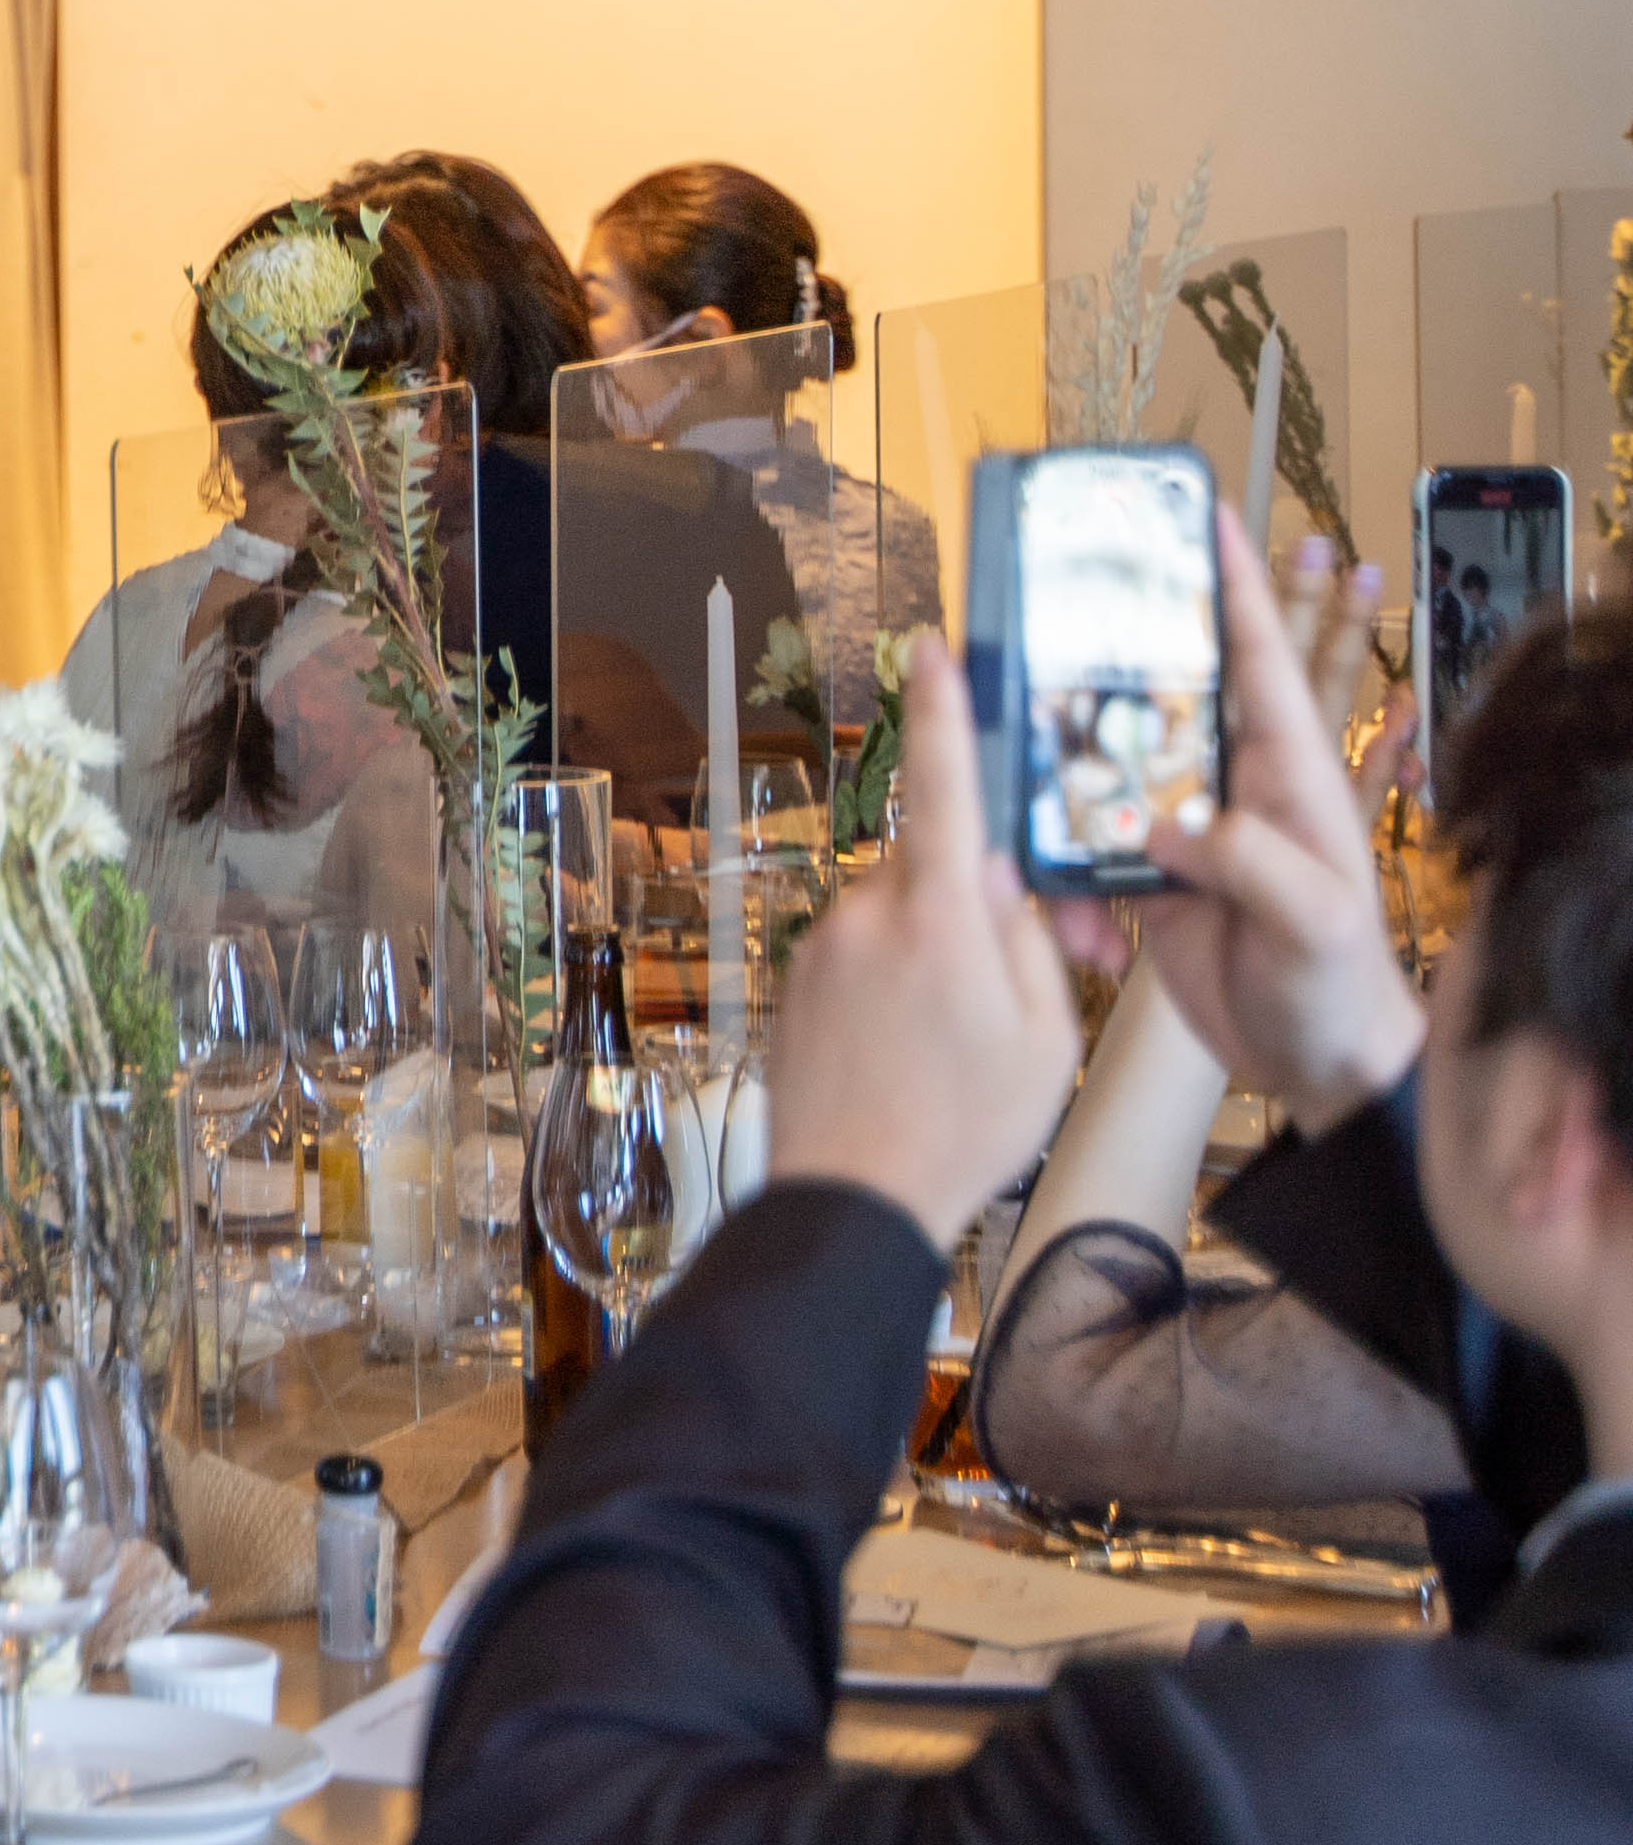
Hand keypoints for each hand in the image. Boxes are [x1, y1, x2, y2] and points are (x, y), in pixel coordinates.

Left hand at [760, 631, 1092, 1246]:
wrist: (852, 1197)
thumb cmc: (962, 1127)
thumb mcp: (1046, 1036)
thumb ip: (1027, 940)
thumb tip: (1000, 886)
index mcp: (936, 918)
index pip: (945, 789)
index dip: (941, 712)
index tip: (928, 647)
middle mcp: (866, 916)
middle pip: (935, 870)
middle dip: (976, 906)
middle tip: (1016, 982)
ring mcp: (823, 949)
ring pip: (900, 919)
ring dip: (935, 955)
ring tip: (959, 1044)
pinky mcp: (798, 983)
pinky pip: (863, 959)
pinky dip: (896, 987)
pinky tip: (913, 1054)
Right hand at [1106, 514, 1423, 1128]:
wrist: (1316, 1066)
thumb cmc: (1340, 986)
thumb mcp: (1317, 919)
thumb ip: (1253, 861)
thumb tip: (1170, 824)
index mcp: (1288, 778)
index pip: (1262, 663)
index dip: (1238, 588)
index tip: (1210, 517)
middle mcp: (1230, 789)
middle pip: (1161, 703)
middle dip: (1105, 674)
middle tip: (1047, 635)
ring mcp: (1184, 832)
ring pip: (1104, 781)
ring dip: (1066, 812)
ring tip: (1047, 848)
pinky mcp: (1148, 880)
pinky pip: (1085, 859)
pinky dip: (1068, 894)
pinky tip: (1082, 939)